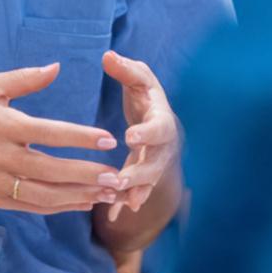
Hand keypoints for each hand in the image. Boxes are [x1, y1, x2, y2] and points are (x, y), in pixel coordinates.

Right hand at [0, 64, 130, 214]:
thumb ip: (24, 79)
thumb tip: (57, 67)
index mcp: (1, 125)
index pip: (47, 133)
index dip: (80, 137)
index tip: (109, 138)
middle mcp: (0, 158)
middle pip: (51, 170)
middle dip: (86, 174)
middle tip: (117, 175)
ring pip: (46, 195)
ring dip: (80, 196)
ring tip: (109, 193)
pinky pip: (34, 207)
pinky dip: (61, 207)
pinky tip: (84, 201)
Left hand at [100, 51, 179, 221]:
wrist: (156, 113)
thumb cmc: (145, 91)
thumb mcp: (139, 76)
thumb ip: (125, 68)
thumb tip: (107, 56)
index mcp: (162, 119)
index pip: (159, 128)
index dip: (147, 133)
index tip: (130, 136)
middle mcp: (163, 145)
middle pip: (156, 163)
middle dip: (140, 173)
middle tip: (121, 180)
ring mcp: (156, 162)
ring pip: (148, 181)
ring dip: (134, 193)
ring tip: (120, 203)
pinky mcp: (145, 174)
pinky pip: (139, 191)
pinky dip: (127, 202)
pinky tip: (113, 216)